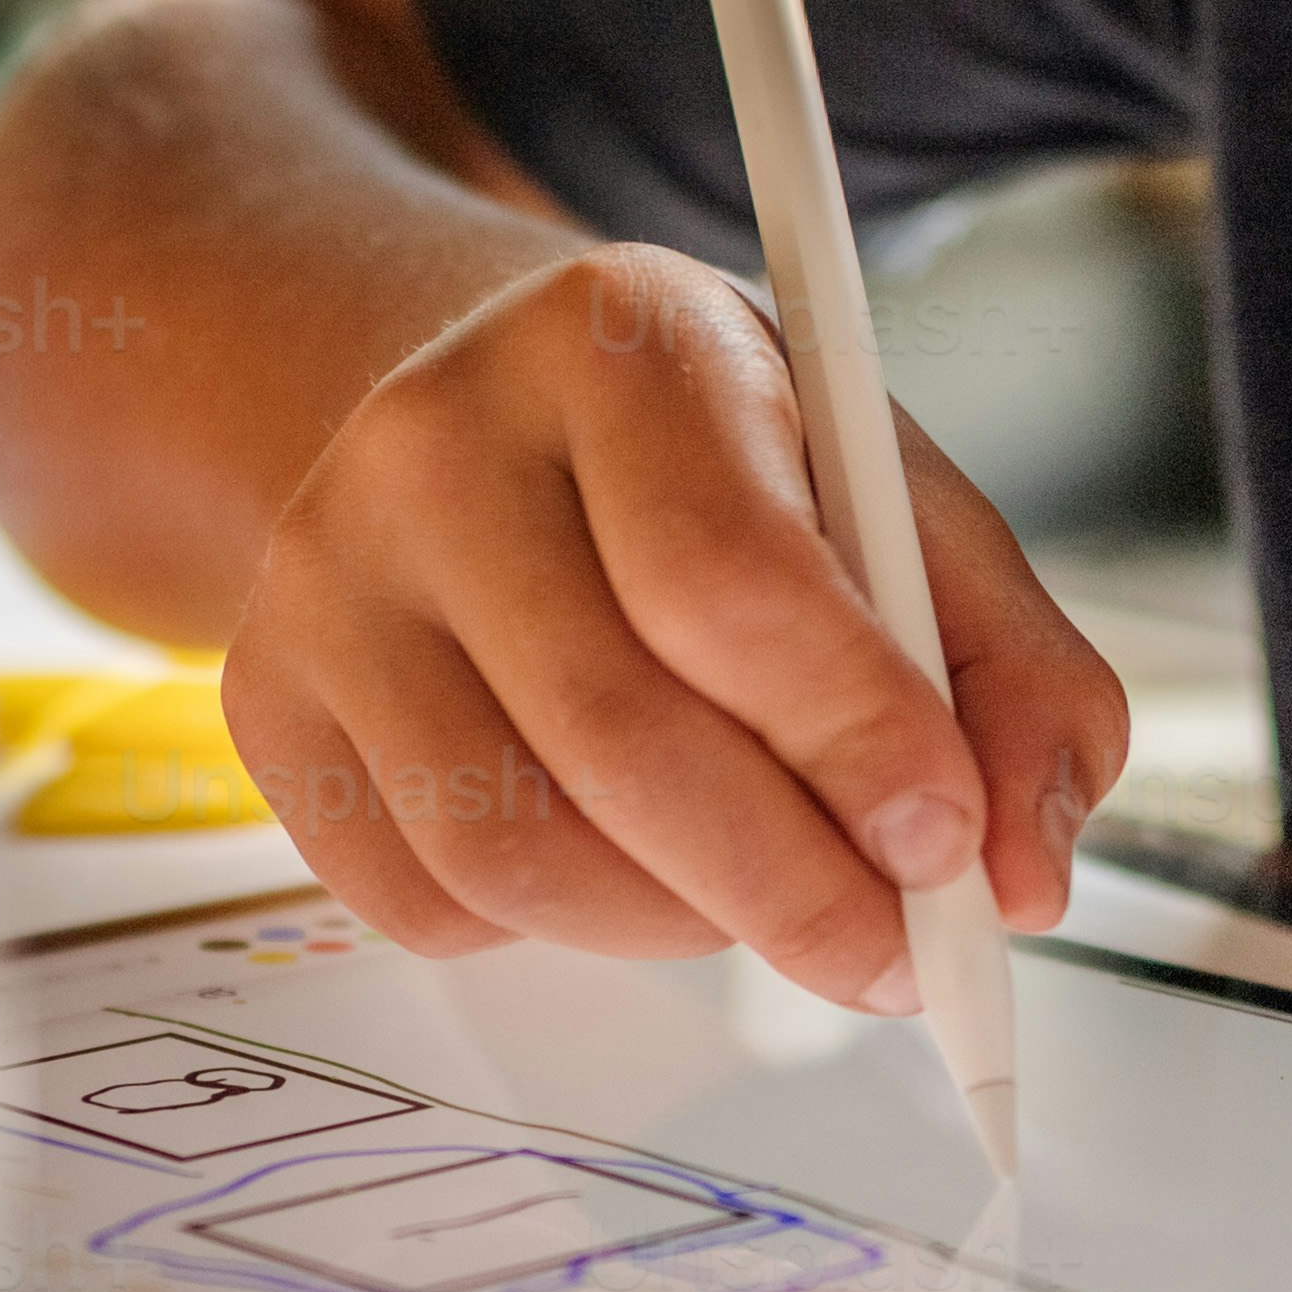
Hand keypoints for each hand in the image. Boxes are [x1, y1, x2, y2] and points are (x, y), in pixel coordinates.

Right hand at [223, 243, 1128, 998]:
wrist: (487, 420)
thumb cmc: (719, 466)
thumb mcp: (888, 495)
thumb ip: (1003, 666)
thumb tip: (1024, 873)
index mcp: (618, 338)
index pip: (725, 573)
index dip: (851, 733)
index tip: (948, 841)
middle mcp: (435, 435)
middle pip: (615, 732)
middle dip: (790, 885)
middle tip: (897, 954)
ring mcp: (325, 570)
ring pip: (512, 849)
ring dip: (680, 925)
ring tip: (766, 894)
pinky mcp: (267, 698)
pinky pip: (422, 900)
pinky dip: (558, 930)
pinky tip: (625, 853)